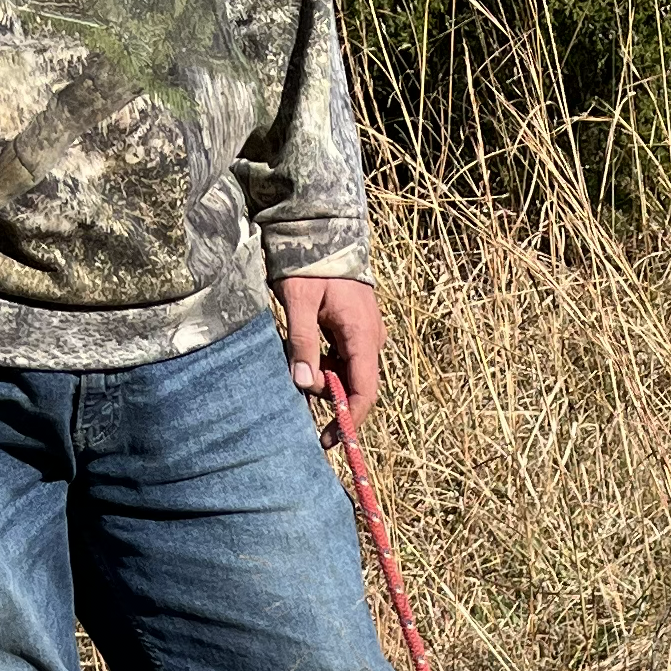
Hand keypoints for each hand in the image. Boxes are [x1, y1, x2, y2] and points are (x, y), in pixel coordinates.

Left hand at [277, 275, 383, 429]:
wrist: (324, 231)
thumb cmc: (310, 264)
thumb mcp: (299, 302)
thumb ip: (302, 343)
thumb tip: (303, 384)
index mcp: (362, 335)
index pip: (364, 390)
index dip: (349, 419)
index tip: (329, 439)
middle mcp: (371, 338)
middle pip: (356, 385)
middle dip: (330, 396)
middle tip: (299, 384)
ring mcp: (367, 334)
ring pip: (349, 373)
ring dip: (326, 379)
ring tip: (299, 362)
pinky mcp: (358, 329)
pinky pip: (345, 359)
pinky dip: (327, 365)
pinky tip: (308, 354)